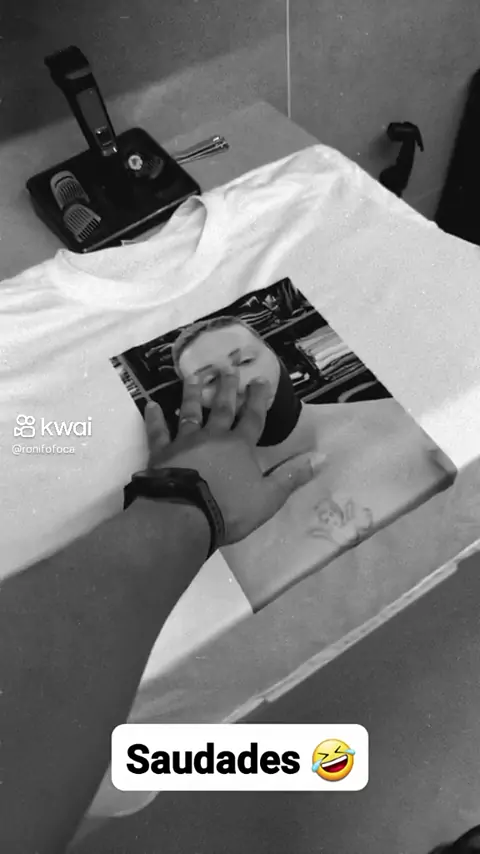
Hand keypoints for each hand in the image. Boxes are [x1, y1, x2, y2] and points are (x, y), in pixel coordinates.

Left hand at [143, 372, 323, 544]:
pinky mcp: (162, 453)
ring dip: (193, 395)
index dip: (258, 399)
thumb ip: (292, 476)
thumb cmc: (229, 509)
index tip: (261, 379)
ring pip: (190, 413)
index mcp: (239, 446)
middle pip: (222, 409)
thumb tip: (321, 457)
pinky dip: (154, 418)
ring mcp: (185, 442)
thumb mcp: (269, 497)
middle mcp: (213, 437)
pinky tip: (150, 404)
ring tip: (193, 377)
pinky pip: (158, 431)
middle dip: (227, 388)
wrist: (184, 517)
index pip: (253, 417)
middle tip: (228, 368)